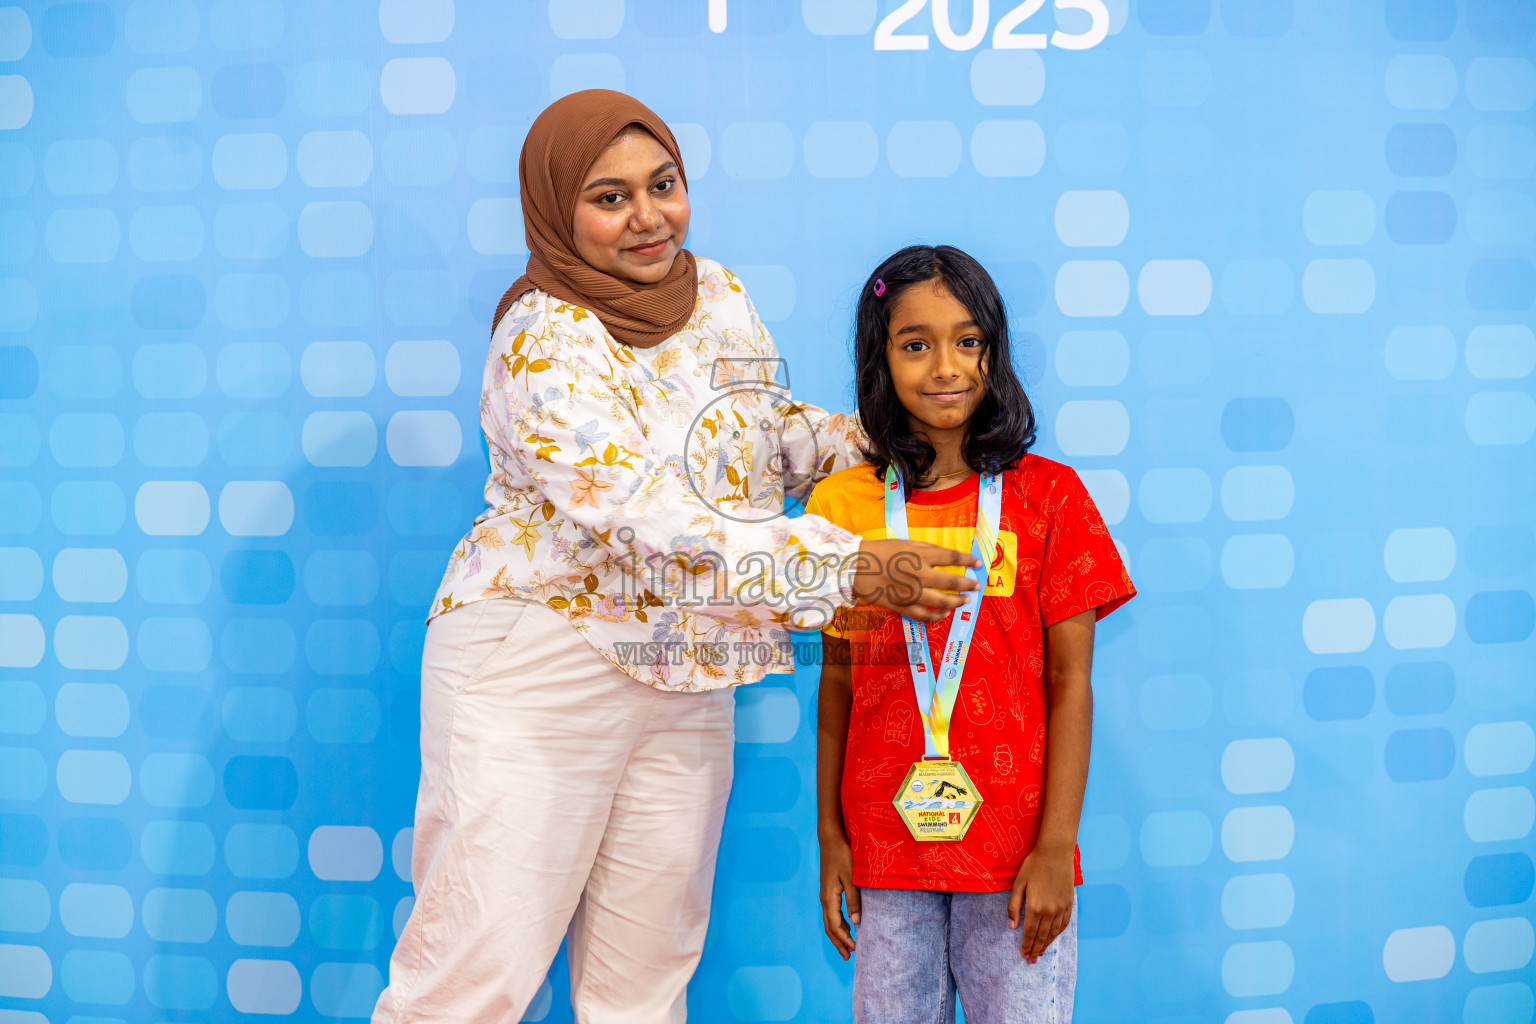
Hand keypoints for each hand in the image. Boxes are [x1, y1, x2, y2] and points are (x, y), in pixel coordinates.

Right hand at [819, 832, 860, 958]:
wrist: (830, 839)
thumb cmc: (842, 856)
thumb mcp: (851, 878)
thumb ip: (853, 900)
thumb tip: (856, 921)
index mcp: (829, 898)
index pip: (835, 925)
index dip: (845, 939)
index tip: (856, 949)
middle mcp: (824, 899)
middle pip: (830, 927)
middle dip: (839, 942)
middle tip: (848, 956)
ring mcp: (825, 895)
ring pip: (830, 921)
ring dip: (838, 935)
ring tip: (848, 946)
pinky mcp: (829, 890)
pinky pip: (832, 913)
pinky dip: (839, 924)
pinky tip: (848, 925)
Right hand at [853, 539, 980, 623]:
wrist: (855, 567)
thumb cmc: (880, 551)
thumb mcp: (905, 543)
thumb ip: (927, 549)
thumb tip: (946, 556)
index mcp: (920, 555)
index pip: (951, 557)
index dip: (968, 560)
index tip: (978, 563)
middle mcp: (918, 574)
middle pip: (951, 582)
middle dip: (967, 584)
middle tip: (976, 586)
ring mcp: (910, 592)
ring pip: (941, 602)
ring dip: (956, 602)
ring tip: (964, 600)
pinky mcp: (901, 605)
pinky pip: (923, 615)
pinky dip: (936, 616)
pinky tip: (944, 613)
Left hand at [1008, 844, 1074, 961]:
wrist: (1055, 853)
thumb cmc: (1033, 865)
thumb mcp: (1018, 884)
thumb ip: (1014, 906)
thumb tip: (1012, 926)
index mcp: (1035, 907)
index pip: (1029, 933)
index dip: (1026, 945)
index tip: (1023, 955)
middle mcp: (1049, 911)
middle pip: (1042, 936)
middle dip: (1035, 949)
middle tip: (1031, 960)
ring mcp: (1061, 908)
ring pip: (1054, 932)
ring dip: (1047, 944)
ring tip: (1041, 952)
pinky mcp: (1069, 903)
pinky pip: (1064, 924)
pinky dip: (1058, 934)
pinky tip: (1054, 937)